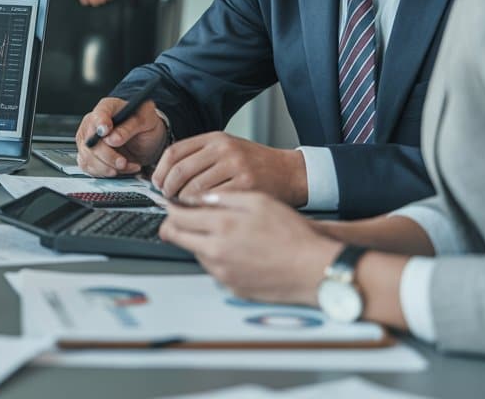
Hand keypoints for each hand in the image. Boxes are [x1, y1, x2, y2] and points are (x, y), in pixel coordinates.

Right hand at [75, 96, 167, 176]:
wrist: (146, 138)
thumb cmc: (144, 123)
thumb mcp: (145, 120)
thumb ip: (129, 127)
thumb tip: (112, 138)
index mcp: (107, 108)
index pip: (98, 114)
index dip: (100, 124)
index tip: (106, 132)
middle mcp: (93, 123)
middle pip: (89, 142)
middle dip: (106, 156)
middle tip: (123, 162)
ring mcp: (88, 141)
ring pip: (88, 158)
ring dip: (106, 167)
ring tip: (125, 166)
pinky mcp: (89, 156)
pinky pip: (90, 168)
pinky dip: (105, 173)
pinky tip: (120, 170)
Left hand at [150, 131, 308, 206]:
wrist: (290, 173)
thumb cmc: (256, 165)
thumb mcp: (227, 149)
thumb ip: (200, 157)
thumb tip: (166, 174)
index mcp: (215, 139)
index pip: (174, 152)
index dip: (160, 170)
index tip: (156, 183)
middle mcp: (224, 150)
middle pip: (180, 170)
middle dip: (167, 189)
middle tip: (167, 199)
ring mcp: (235, 167)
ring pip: (193, 188)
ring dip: (182, 202)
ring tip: (182, 208)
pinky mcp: (246, 186)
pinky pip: (212, 200)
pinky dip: (200, 209)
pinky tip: (200, 213)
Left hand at [159, 191, 340, 304]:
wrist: (314, 269)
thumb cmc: (292, 234)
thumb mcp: (258, 200)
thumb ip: (224, 197)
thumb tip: (198, 198)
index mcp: (222, 226)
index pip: (177, 216)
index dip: (170, 208)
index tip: (170, 204)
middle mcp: (216, 251)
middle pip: (176, 236)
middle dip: (173, 225)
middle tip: (178, 218)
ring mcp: (222, 272)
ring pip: (194, 252)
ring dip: (197, 241)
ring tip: (219, 232)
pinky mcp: (231, 286)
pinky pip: (213, 268)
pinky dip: (215, 257)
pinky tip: (234, 249)